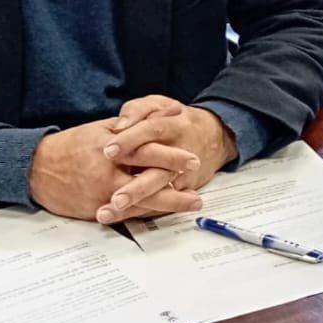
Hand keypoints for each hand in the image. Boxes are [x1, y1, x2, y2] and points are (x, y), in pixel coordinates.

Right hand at [28, 118, 202, 221]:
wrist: (36, 169)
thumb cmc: (70, 146)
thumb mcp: (100, 130)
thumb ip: (129, 127)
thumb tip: (159, 116)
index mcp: (111, 148)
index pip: (147, 151)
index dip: (171, 156)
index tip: (192, 160)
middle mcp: (108, 172)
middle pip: (148, 181)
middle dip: (175, 188)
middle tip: (198, 192)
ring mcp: (101, 194)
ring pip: (140, 203)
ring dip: (168, 205)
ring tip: (190, 203)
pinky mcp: (94, 210)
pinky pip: (124, 215)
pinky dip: (145, 214)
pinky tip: (163, 214)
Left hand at [96, 96, 238, 222]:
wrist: (215, 136)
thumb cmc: (176, 120)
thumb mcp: (159, 105)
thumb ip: (137, 110)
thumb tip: (118, 126)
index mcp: (173, 126)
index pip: (152, 131)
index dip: (131, 140)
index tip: (108, 151)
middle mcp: (180, 152)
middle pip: (159, 171)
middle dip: (137, 187)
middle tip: (115, 198)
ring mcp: (182, 174)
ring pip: (159, 191)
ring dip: (136, 203)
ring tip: (111, 211)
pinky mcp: (182, 189)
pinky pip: (162, 202)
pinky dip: (141, 211)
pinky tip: (118, 218)